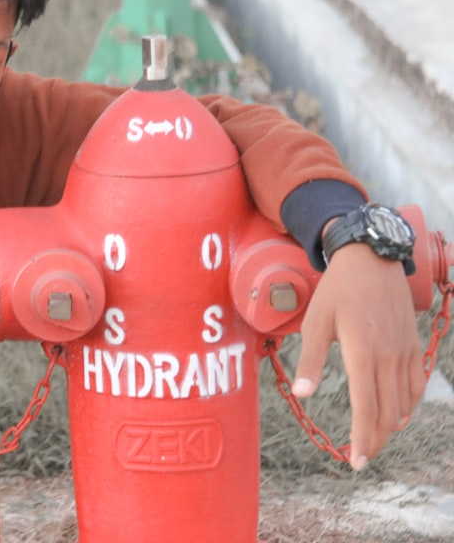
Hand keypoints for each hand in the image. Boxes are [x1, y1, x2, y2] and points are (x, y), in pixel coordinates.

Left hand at [292, 243, 424, 469]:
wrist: (371, 259)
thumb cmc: (337, 290)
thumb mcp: (315, 322)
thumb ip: (310, 360)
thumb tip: (303, 394)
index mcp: (363, 353)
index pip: (366, 407)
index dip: (363, 437)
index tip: (357, 461)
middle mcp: (389, 356)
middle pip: (387, 411)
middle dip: (376, 439)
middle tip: (363, 458)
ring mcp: (405, 351)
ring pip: (404, 400)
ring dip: (392, 424)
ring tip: (376, 439)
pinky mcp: (412, 343)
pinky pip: (416, 382)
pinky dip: (409, 403)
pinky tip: (399, 412)